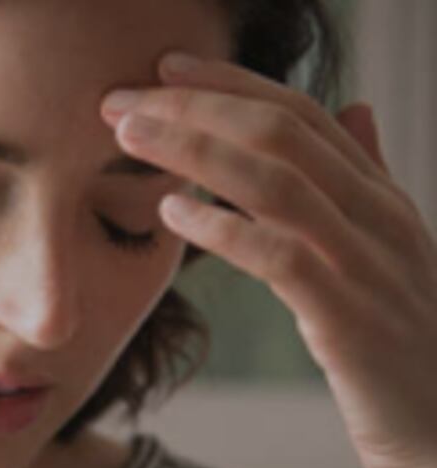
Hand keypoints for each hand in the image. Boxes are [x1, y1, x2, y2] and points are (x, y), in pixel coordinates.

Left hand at [102, 52, 436, 467]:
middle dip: (195, 108)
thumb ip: (365, 180)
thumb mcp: (385, 251)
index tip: (162, 68)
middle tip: (120, 100)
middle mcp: (377, 219)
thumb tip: (354, 110)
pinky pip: (282, 257)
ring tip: (129, 138)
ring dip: (195, 152)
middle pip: (281, 135)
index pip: (301, 115)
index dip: (229, 85)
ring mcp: (367, 266)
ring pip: (277, 182)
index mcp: (379, 198)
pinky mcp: (349, 319)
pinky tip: (171, 214)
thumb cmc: (400, 347)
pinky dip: (224, 227)